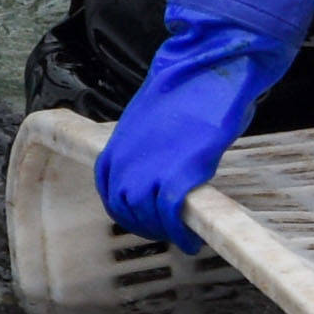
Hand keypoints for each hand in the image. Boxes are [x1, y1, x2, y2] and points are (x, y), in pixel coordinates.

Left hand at [89, 43, 268, 245]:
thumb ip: (146, 144)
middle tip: (171, 230)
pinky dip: (180, 234)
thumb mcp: (150, 119)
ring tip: (183, 235)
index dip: (130, 212)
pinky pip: (170, 218)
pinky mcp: (174, 178)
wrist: (203, 71)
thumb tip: (160, 159)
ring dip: (164, 232)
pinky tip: (191, 241)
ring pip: (147, 219)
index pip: (110, 195)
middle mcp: (123, 166)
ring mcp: (146, 174)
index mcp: (114, 150)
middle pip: (126, 212)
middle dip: (148, 225)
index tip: (149, 218)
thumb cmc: (186, 88)